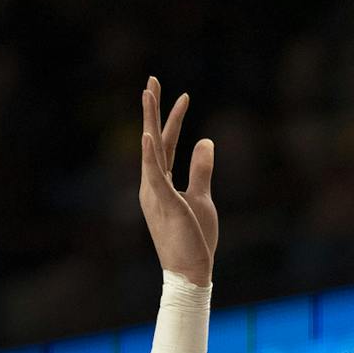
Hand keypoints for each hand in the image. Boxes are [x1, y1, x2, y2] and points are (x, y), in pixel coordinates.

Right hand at [139, 77, 216, 284]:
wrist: (190, 272)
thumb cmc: (195, 238)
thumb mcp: (202, 198)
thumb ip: (201, 169)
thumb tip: (205, 141)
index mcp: (160, 183)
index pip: (166, 144)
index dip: (173, 120)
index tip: (182, 96)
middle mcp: (152, 184)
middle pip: (153, 140)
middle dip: (153, 110)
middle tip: (152, 80)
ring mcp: (156, 193)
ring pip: (151, 151)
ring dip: (150, 121)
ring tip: (148, 94)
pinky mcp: (165, 204)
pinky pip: (156, 176)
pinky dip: (151, 155)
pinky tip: (150, 135)